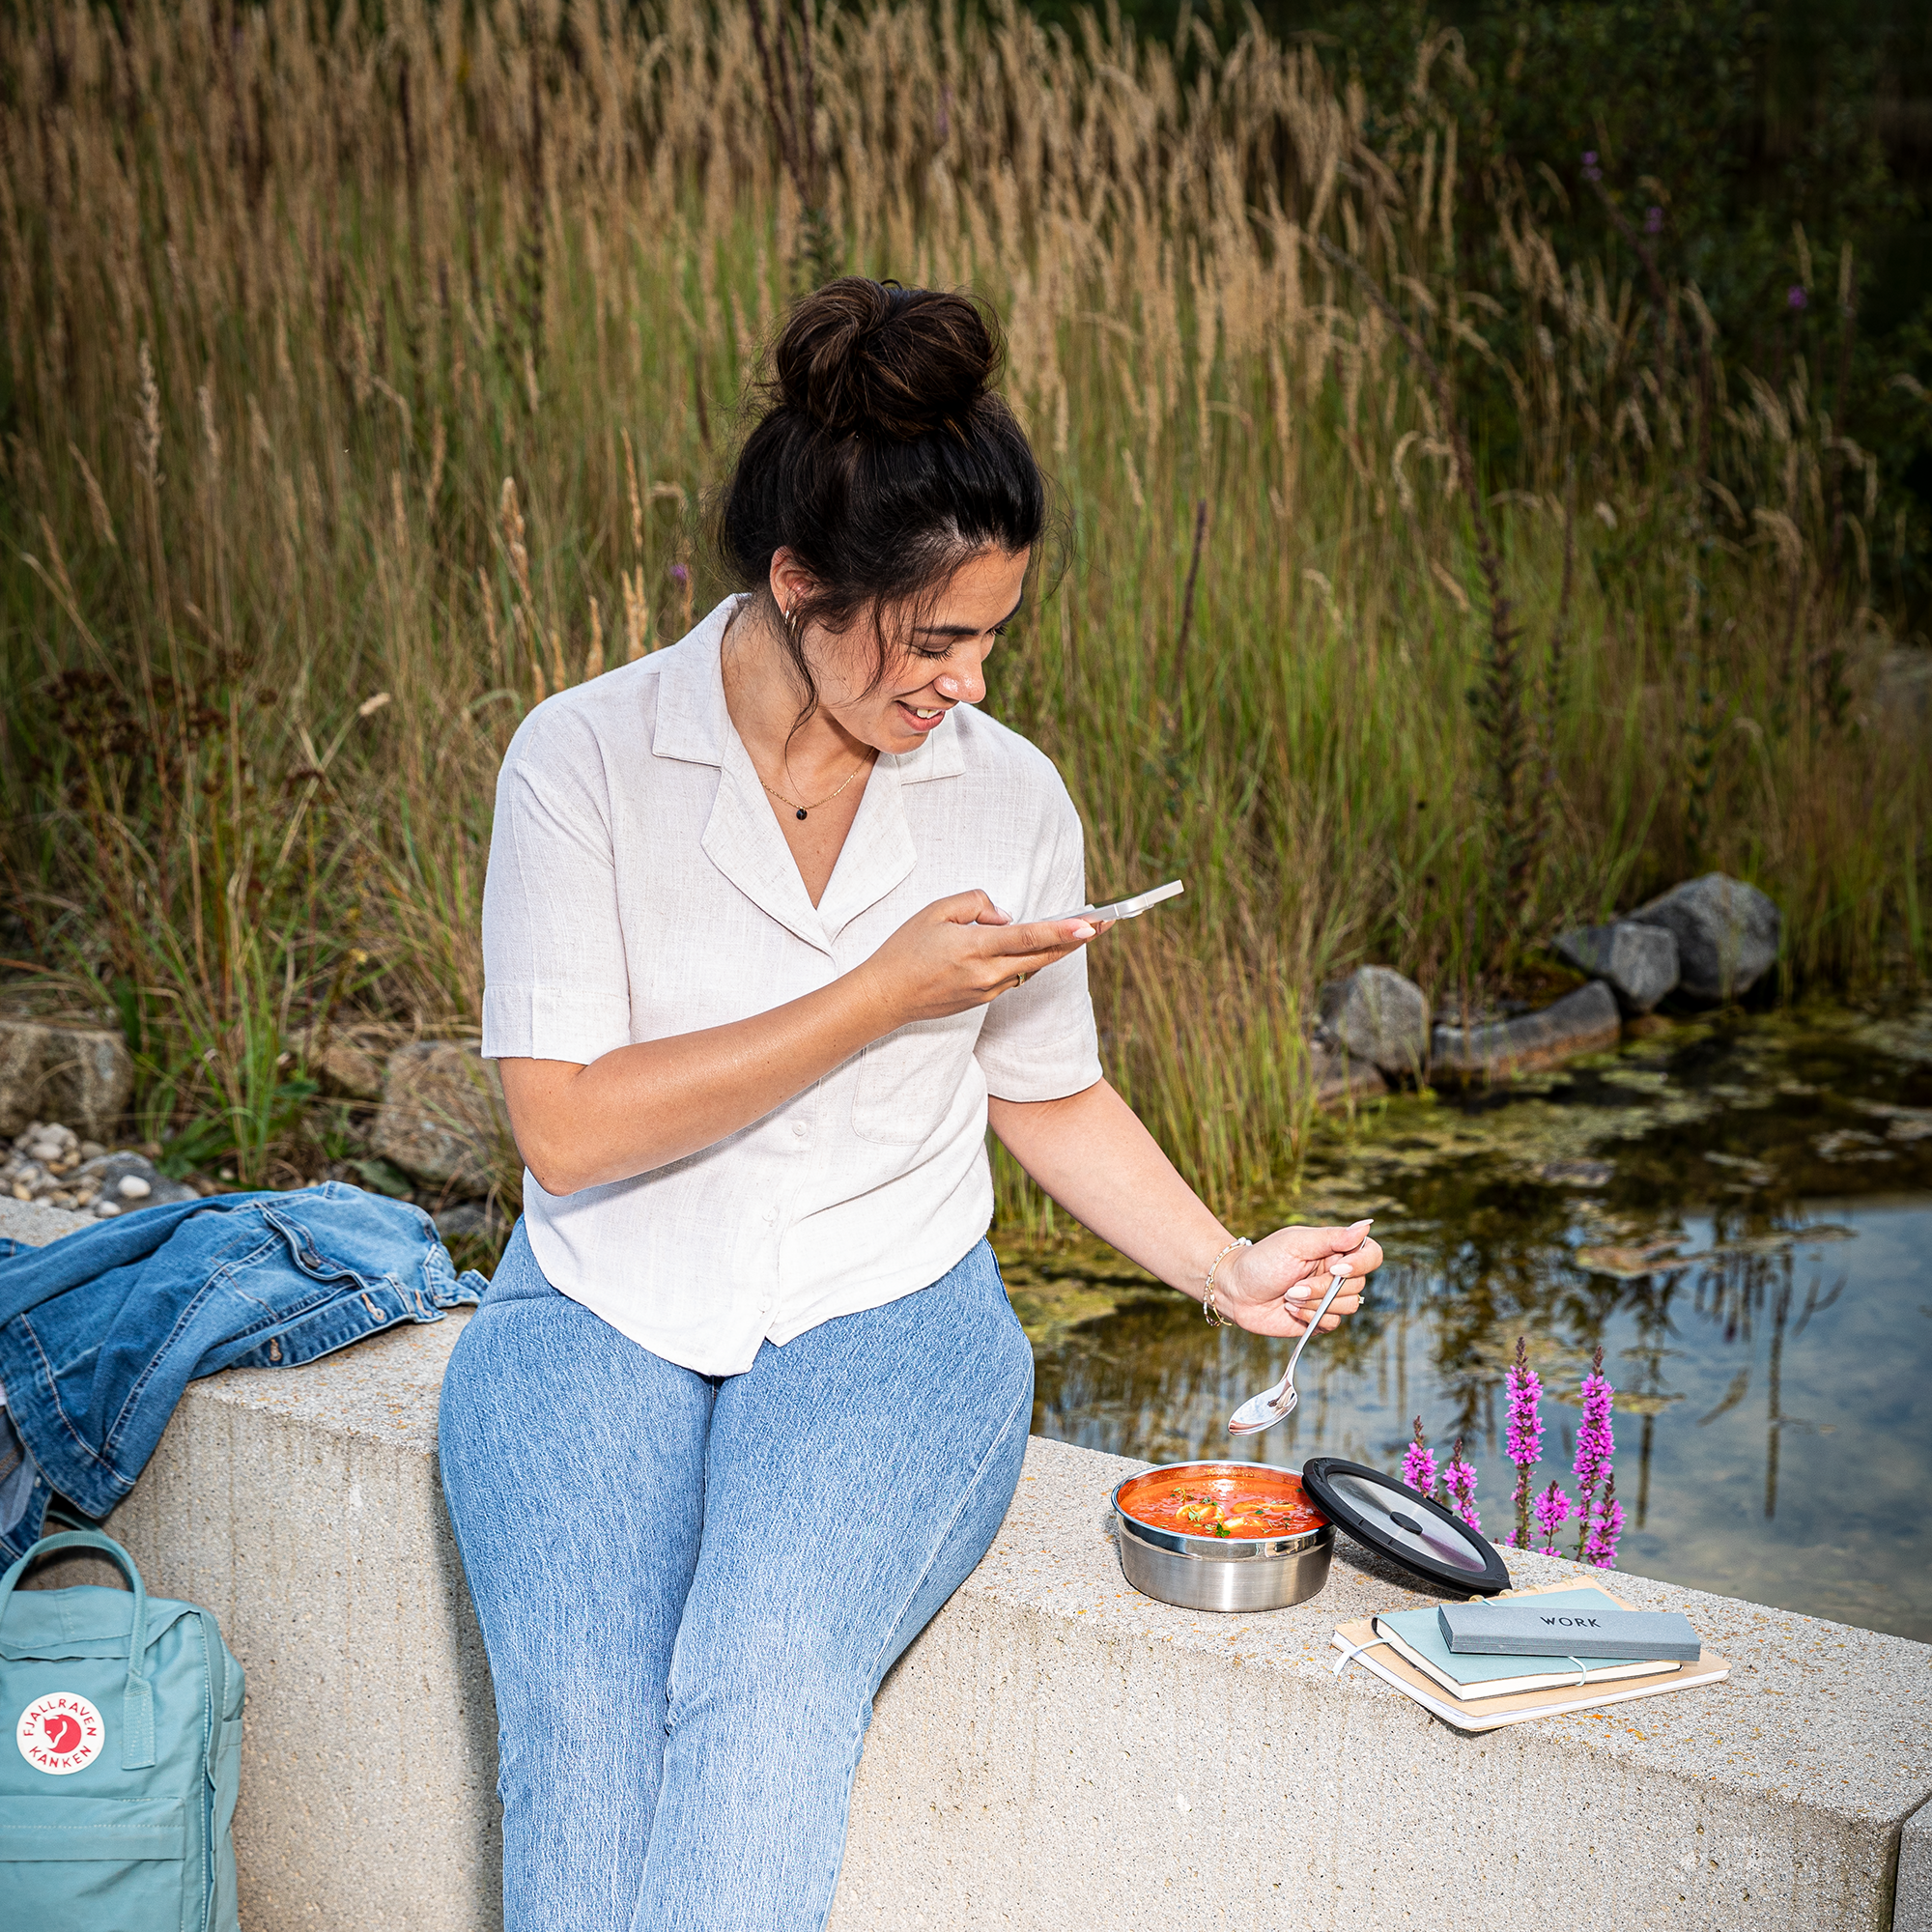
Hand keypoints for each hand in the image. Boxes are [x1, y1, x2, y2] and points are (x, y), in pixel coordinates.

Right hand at [856, 891, 1101, 1026]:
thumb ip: (976, 905)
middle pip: (1044, 957)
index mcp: (976, 948)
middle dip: (1076, 940)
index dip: (1064, 930)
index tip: (1091, 924)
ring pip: (1031, 968)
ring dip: (1053, 951)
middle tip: (1106, 924)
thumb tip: (1006, 917)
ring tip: (1079, 931)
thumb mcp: (936, 911)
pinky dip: (1025, 962)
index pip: (1030, 937)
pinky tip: (1032, 949)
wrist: (885, 997)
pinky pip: (1013, 977)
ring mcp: (987, 992)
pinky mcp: (983, 1002)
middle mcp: (988, 974)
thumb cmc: (905, 949)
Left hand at [1212, 1219, 1380, 1337]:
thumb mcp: (1295, 1243)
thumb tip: (1367, 1225)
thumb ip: (1332, 1237)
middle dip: (1323, 1288)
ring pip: (1348, 1307)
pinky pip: (1333, 1323)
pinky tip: (1290, 1309)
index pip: (1372, 1255)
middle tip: (1293, 1285)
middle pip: (1358, 1285)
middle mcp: (1337, 1274)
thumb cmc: (1262, 1260)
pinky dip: (1310, 1317)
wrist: (1235, 1290)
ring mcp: (1329, 1298)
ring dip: (1314, 1303)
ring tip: (1289, 1295)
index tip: (1334, 1268)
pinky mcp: (1319, 1319)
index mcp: (1335, 1250)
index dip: (1360, 1264)